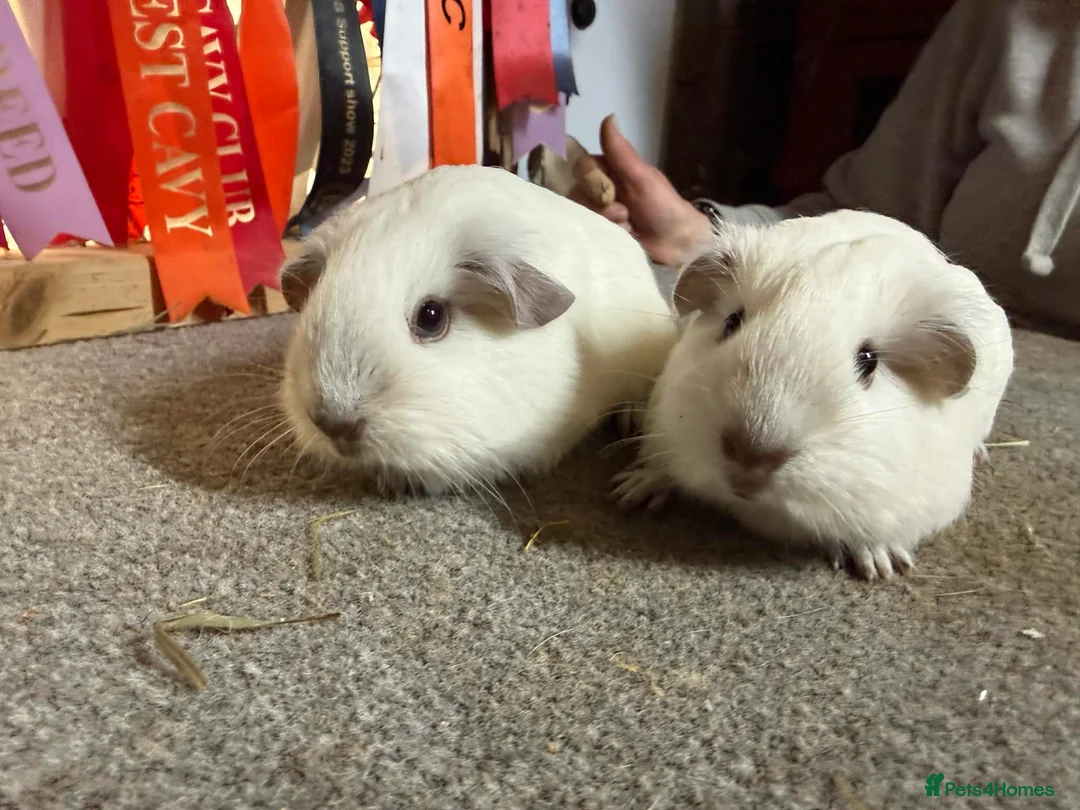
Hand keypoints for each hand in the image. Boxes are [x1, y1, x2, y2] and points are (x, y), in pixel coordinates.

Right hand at [569, 115, 711, 265]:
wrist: (677, 242)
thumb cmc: (662, 205)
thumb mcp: (640, 176)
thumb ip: (620, 151)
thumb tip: (609, 117)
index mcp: (609, 171)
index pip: (581, 170)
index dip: (591, 183)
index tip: (611, 191)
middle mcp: (600, 191)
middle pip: (578, 195)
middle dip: (602, 207)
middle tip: (625, 213)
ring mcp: (599, 214)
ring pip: (583, 215)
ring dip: (606, 222)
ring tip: (627, 227)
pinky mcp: (601, 234)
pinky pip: (589, 234)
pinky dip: (607, 236)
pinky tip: (624, 238)